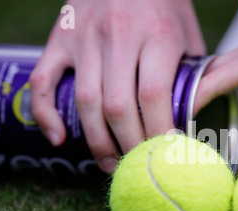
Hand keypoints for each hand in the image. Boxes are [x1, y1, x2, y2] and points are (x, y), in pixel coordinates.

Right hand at [30, 0, 204, 172]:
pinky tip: (59, 138)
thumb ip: (194, 76)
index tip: (166, 155)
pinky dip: (46, 114)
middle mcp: (118, 35)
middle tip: (138, 167)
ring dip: (96, 142)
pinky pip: (43, 81)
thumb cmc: (165, 6)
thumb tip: (190, 120)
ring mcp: (85, 37)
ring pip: (85, 101)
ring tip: (110, 164)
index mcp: (157, 34)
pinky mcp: (60, 37)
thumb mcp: (189, 36)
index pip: (154, 94)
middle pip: (118, 106)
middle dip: (129, 146)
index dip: (159, 131)